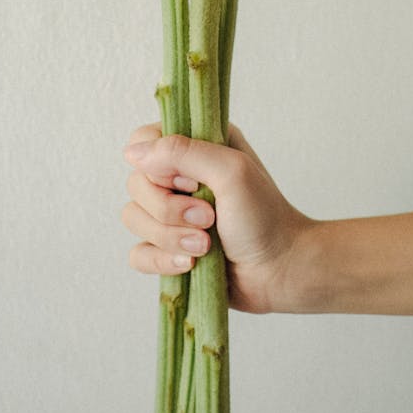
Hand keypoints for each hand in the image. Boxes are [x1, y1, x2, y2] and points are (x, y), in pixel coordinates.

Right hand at [122, 124, 311, 313]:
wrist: (280, 271)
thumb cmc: (265, 216)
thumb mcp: (231, 171)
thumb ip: (183, 152)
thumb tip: (132, 153)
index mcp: (196, 145)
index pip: (144, 141)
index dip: (158, 166)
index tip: (191, 182)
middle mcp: (180, 174)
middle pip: (136, 183)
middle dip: (169, 209)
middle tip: (208, 219)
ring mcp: (172, 213)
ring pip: (133, 218)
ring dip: (169, 236)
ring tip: (204, 246)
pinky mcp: (167, 247)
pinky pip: (138, 252)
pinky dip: (161, 260)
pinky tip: (189, 265)